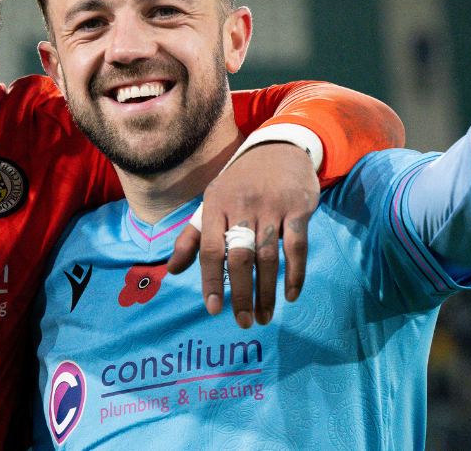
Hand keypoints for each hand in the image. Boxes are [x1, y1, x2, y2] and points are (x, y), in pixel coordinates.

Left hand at [167, 142, 318, 327]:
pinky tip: (290, 295)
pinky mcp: (298, 209)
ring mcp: (272, 207)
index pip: (210, 249)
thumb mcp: (211, 202)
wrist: (278, 148)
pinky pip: (297, 246)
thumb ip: (191, 238)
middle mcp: (242, 206)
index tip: (213, 308)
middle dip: (241, 294)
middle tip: (242, 322)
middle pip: (240, 257)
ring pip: (269, 257)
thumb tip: (172, 271)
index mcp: (216, 205)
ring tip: (263, 317)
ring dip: (267, 291)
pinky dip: (295, 274)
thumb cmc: (239, 183)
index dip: (210, 280)